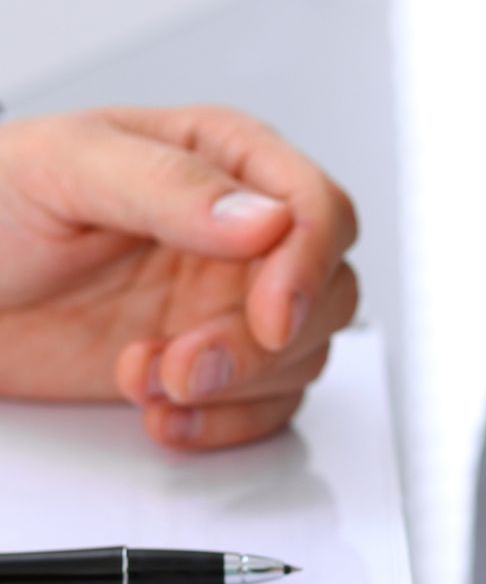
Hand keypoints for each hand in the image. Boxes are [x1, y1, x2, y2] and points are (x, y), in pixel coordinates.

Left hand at [0, 106, 358, 449]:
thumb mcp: (60, 168)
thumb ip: (167, 186)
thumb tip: (264, 219)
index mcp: (222, 160)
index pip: (318, 208)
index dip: (309, 266)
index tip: (273, 317)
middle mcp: (242, 232)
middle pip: (326, 292)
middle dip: (264, 344)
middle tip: (187, 362)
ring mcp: (230, 299)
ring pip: (305, 353)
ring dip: (235, 386)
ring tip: (146, 380)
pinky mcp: (212, 361)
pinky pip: (269, 404)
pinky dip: (225, 423)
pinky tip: (165, 413)